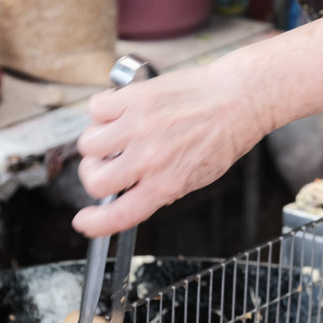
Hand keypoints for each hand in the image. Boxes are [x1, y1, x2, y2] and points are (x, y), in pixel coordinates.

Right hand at [73, 58, 268, 236]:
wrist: (239, 98)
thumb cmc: (222, 137)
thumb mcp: (194, 178)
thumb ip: (158, 188)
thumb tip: (127, 191)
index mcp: (165, 185)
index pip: (118, 215)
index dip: (95, 223)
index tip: (84, 222)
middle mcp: (148, 159)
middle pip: (93, 180)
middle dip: (95, 175)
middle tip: (107, 165)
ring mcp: (138, 127)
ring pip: (87, 145)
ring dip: (97, 143)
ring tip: (117, 135)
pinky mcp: (134, 98)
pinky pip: (95, 109)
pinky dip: (101, 111)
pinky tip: (120, 111)